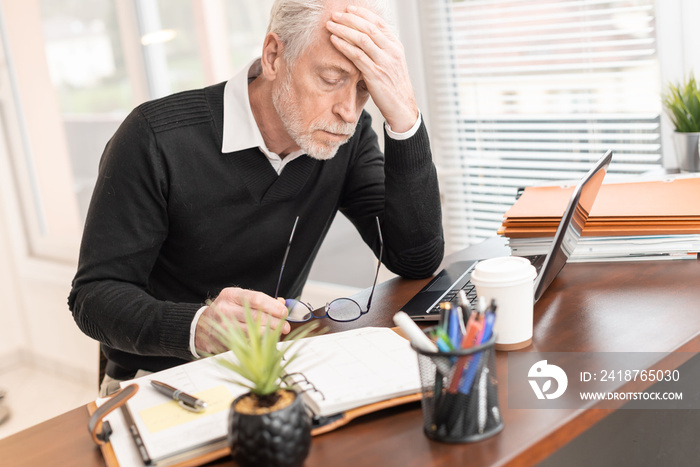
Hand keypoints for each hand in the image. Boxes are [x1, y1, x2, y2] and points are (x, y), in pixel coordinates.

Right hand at [194, 287, 289, 354]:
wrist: (201, 326)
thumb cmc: (225, 310)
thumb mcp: (239, 299)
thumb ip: (260, 300)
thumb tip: (282, 303)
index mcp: (231, 295)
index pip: (257, 299)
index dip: (273, 306)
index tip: (284, 312)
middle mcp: (225, 310)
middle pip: (257, 318)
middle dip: (275, 323)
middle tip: (286, 327)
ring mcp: (223, 328)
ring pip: (253, 334)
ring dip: (269, 335)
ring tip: (277, 334)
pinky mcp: (223, 343)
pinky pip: (246, 345)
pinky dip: (258, 345)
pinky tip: (264, 343)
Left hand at [326, 5, 418, 132]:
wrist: (401, 106)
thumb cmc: (393, 86)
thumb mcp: (391, 63)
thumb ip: (381, 50)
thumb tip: (364, 39)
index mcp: (396, 46)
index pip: (379, 23)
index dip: (363, 14)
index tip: (349, 9)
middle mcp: (391, 51)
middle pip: (368, 28)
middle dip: (349, 19)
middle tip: (335, 15)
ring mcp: (384, 62)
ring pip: (362, 39)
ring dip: (343, 30)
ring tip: (330, 26)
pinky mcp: (375, 74)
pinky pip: (357, 55)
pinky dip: (344, 46)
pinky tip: (334, 41)